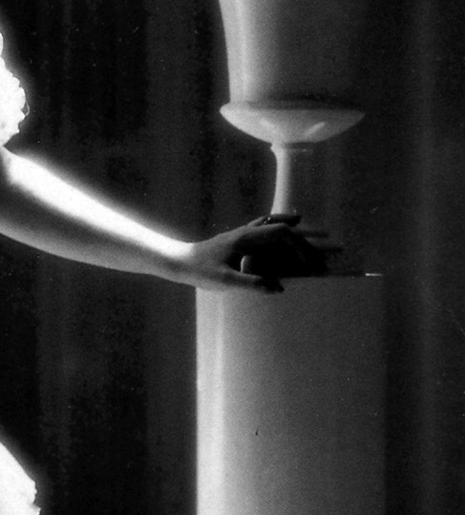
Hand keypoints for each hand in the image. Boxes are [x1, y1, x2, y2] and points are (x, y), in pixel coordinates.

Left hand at [178, 213, 332, 293]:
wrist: (179, 261)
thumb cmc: (199, 271)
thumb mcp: (224, 282)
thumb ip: (250, 284)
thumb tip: (278, 289)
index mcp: (247, 238)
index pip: (282, 235)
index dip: (300, 246)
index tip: (312, 263)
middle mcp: (250, 231)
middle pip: (287, 230)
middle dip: (311, 240)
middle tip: (335, 250)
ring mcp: (246, 233)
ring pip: (280, 227)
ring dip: (303, 232)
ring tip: (325, 235)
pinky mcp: (242, 238)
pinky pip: (269, 227)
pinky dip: (285, 225)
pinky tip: (294, 224)